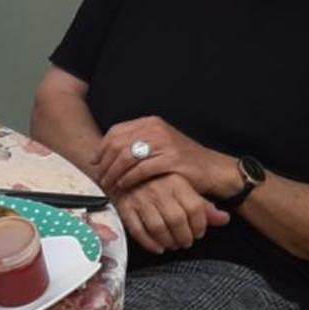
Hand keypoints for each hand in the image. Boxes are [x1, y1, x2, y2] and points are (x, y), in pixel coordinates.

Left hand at [95, 115, 234, 199]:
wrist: (212, 169)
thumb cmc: (182, 161)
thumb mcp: (158, 146)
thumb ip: (136, 145)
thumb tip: (106, 153)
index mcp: (150, 123)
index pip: (116, 132)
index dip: (102, 148)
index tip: (95, 163)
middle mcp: (156, 129)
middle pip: (118, 144)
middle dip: (105, 163)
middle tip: (100, 177)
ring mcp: (164, 143)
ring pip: (126, 156)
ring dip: (113, 172)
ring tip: (109, 184)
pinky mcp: (171, 159)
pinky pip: (141, 169)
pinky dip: (128, 179)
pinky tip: (124, 186)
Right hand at [117, 174, 230, 254]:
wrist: (123, 170)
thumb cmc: (158, 181)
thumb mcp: (183, 187)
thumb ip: (203, 204)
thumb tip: (225, 219)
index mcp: (176, 180)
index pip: (194, 207)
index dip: (199, 225)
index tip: (199, 232)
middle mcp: (159, 189)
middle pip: (176, 220)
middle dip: (184, 237)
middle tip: (185, 242)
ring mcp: (140, 198)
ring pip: (157, 227)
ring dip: (168, 242)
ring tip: (173, 244)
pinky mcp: (125, 208)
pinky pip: (138, 231)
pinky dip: (149, 243)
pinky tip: (158, 247)